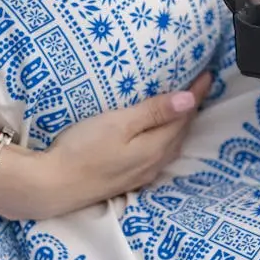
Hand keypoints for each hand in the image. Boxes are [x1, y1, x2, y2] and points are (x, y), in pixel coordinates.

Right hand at [0, 72, 212, 219]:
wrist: (51, 185)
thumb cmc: (82, 149)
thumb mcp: (119, 124)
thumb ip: (154, 112)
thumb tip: (190, 100)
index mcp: (156, 147)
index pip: (184, 116)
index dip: (197, 94)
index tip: (208, 74)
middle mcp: (154, 163)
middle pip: (181, 132)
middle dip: (192, 110)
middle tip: (200, 86)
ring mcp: (141, 174)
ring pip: (171, 145)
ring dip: (180, 126)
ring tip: (184, 107)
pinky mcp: (128, 178)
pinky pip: (157, 155)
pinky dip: (165, 138)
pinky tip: (158, 134)